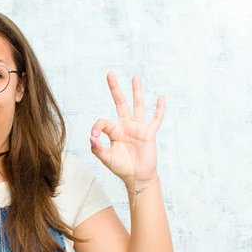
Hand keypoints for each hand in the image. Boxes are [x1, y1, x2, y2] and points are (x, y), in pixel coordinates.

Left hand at [89, 72, 165, 189]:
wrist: (137, 177)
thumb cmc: (121, 168)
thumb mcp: (106, 158)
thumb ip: (97, 148)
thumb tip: (90, 137)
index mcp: (114, 132)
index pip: (103, 122)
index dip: (97, 127)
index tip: (94, 135)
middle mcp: (126, 126)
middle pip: (120, 103)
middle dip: (115, 89)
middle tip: (109, 74)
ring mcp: (138, 128)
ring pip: (138, 105)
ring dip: (136, 91)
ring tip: (135, 78)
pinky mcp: (149, 133)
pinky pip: (156, 119)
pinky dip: (159, 109)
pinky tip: (161, 97)